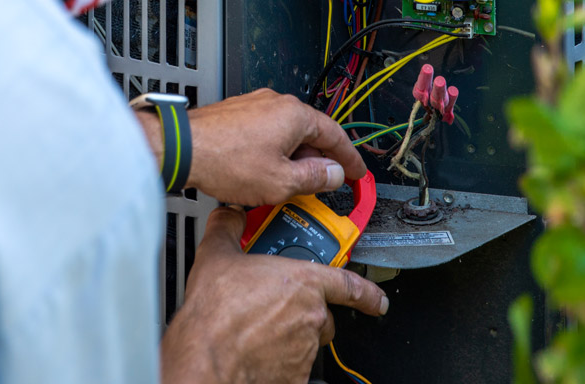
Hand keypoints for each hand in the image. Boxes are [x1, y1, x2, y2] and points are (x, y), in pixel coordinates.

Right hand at [161, 207, 387, 383]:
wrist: (207, 358)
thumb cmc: (215, 315)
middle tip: (276, 308)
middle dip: (305, 312)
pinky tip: (258, 352)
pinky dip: (281, 360)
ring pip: (308, 341)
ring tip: (260, 330)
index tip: (377, 300)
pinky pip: (295, 366)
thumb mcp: (216, 257)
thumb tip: (228, 216)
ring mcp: (304, 349)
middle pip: (322, 314)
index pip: (349, 285)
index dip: (367, 293)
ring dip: (292, 335)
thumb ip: (227, 230)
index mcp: (302, 283)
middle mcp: (310, 316)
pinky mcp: (295, 376)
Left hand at [188, 89, 367, 205]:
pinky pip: (266, 131)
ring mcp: (254, 105)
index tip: (357, 172)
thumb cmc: (224, 159)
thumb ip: (314, 179)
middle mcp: (276, 103)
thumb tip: (333, 174)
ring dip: (294, 157)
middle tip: (324, 182)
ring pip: (287, 132)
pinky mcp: (236, 114)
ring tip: (289, 183)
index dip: (350, 158)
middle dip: (319, 160)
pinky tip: (264, 170)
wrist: (181, 148)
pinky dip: (273, 150)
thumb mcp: (280, 181)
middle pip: (310, 132)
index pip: (335, 135)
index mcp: (294, 115)